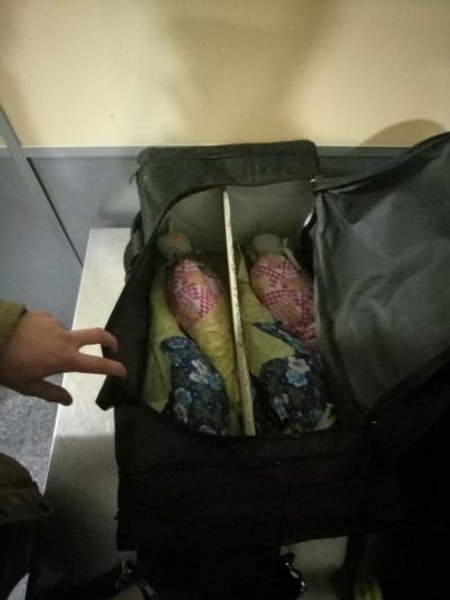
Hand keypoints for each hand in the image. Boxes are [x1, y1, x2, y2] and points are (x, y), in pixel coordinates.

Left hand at [0, 311, 126, 404]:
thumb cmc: (9, 365)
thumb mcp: (28, 386)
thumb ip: (51, 392)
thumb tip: (69, 401)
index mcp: (65, 359)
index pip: (97, 364)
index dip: (114, 368)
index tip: (123, 371)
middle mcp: (66, 339)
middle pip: (98, 335)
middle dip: (109, 340)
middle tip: (112, 347)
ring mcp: (56, 324)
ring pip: (67, 334)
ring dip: (62, 342)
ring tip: (40, 350)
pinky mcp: (45, 315)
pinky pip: (52, 326)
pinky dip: (47, 333)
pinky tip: (32, 338)